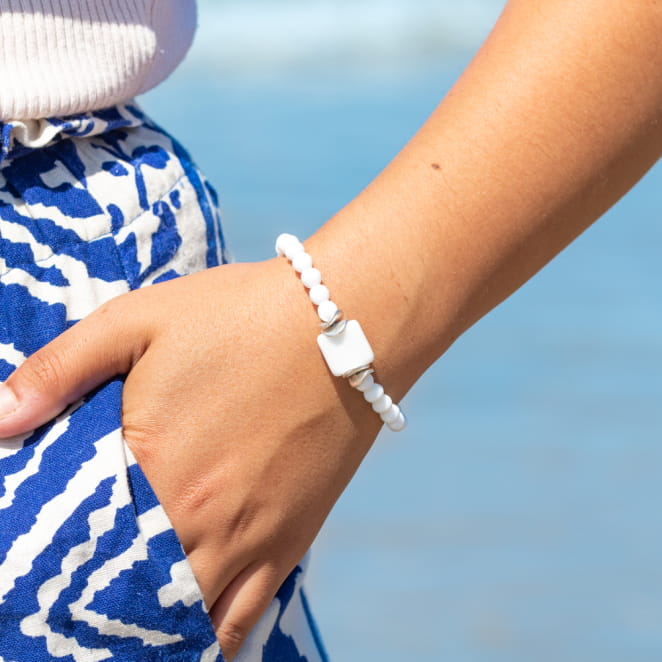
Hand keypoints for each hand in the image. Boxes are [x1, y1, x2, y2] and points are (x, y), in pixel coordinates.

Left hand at [0, 258, 381, 658]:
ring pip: (180, 626)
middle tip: (62, 618)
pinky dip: (206, 646)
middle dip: (85, 617)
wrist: (346, 325)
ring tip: (112, 637)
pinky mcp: (290, 542)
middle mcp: (196, 522)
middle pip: (122, 602)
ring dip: (142, 638)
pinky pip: (239, 623)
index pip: (73, 552)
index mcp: (150, 468)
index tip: (27, 584)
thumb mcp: (139, 320)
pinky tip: (185, 642)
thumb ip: (60, 369)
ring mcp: (248, 540)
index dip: (42, 575)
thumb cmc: (242, 317)